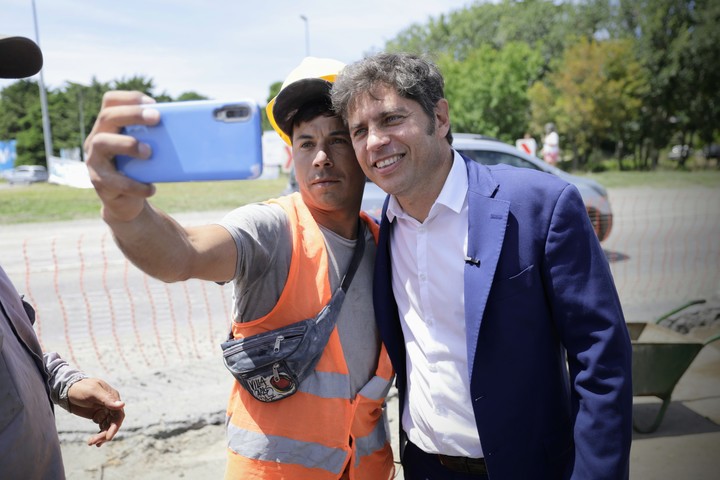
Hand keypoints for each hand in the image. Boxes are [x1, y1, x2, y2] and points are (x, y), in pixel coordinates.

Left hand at [67, 378, 125, 446]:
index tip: (108, 437)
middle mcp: (111, 405)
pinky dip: (99, 434)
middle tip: (96, 442)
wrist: (67, 389)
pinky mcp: (98, 416)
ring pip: (108, 426)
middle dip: (106, 433)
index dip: (115, 427)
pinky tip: (93, 441)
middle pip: (113, 423)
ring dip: (101, 436)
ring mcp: (105, 411)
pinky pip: (102, 427)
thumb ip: (107, 399)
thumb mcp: (93, 392)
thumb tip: (122, 405)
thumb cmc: (81, 387)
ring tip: (91, 443)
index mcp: (113, 397)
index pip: (118, 414)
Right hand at [84, 90, 159, 223]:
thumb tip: (183, 129)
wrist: (127, 202)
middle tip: (156, 118)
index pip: (110, 101)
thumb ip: (154, 138)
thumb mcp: (146, 151)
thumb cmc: (140, 170)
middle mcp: (96, 139)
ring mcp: (94, 160)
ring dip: (128, 144)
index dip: (129, 98)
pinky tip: (151, 188)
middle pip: (107, 117)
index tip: (152, 103)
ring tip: (149, 152)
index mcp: (109, 127)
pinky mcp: (100, 183)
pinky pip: (115, 181)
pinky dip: (136, 185)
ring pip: (102, 143)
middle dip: (133, 114)